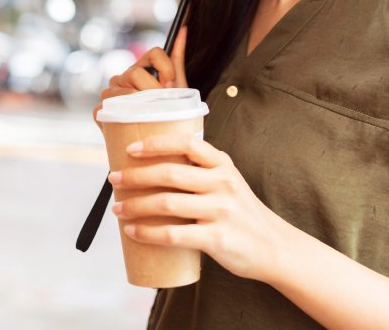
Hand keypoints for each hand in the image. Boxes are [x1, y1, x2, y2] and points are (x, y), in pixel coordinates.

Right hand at [93, 25, 188, 122]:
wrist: (157, 137)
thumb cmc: (166, 110)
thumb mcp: (177, 86)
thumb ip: (177, 58)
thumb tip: (184, 30)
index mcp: (142, 67)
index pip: (154, 53)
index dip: (165, 68)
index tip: (171, 85)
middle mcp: (124, 76)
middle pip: (136, 73)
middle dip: (153, 90)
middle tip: (161, 104)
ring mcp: (110, 93)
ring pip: (121, 91)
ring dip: (138, 105)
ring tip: (148, 115)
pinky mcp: (100, 111)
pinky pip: (103, 108)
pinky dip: (117, 116)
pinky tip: (128, 122)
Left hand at [108, 133, 287, 282]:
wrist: (275, 247)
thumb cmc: (242, 214)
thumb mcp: (229, 182)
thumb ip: (201, 172)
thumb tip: (155, 168)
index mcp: (222, 164)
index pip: (186, 142)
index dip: (156, 143)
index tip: (131, 148)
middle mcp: (222, 183)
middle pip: (169, 173)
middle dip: (135, 176)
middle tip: (114, 180)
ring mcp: (220, 210)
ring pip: (166, 203)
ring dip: (135, 205)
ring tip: (117, 209)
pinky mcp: (216, 238)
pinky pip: (174, 234)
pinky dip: (148, 233)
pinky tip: (133, 232)